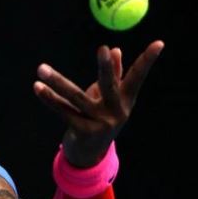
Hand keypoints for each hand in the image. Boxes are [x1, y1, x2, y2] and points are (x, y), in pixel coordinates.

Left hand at [33, 40, 164, 167]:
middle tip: (103, 49)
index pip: (138, 76)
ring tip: (41, 69)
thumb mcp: (110, 100)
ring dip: (57, 82)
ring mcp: (100, 123)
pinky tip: (37, 87)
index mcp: (126, 100)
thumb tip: (115, 50)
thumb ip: (114, 76)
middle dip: (106, 67)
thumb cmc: (100, 118)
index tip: (159, 43)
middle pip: (110, 85)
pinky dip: (49, 99)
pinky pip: (63, 111)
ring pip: (76, 98)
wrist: (90, 155)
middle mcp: (116, 111)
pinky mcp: (83, 132)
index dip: (148, 60)